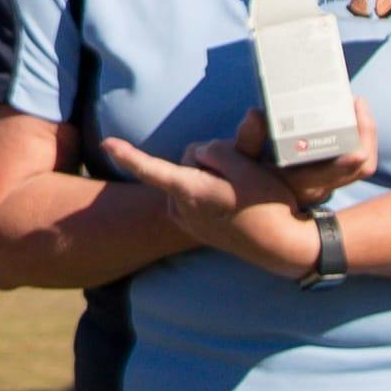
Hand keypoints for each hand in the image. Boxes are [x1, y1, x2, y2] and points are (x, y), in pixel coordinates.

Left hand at [88, 130, 258, 255]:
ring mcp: (187, 220)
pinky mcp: (194, 227)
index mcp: (193, 193)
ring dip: (211, 175)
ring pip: (191, 176)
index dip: (129, 155)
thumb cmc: (268, 206)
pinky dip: (209, 189)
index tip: (107, 144)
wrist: (283, 247)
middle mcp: (183, 209)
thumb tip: (202, 152)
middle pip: (187, 160)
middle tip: (241, 175)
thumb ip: (217, 151)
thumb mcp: (248, 168)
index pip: (153, 170)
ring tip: (239, 191)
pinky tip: (232, 200)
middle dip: (210, 159)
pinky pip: (195, 194)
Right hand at [231, 96, 378, 211]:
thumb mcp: (240, 158)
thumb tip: (257, 115)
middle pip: (360, 167)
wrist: (247, 196)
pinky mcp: (331, 175)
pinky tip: (351, 113)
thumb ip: (248, 139)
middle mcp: (320, 187)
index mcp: (300, 185)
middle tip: (356, 101)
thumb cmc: (244, 174)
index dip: (350, 157)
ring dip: (366, 133)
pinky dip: (359, 137)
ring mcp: (328, 183)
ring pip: (363, 165)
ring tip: (355, 103)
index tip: (354, 135)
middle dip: (366, 133)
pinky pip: (358, 161)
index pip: (336, 174)